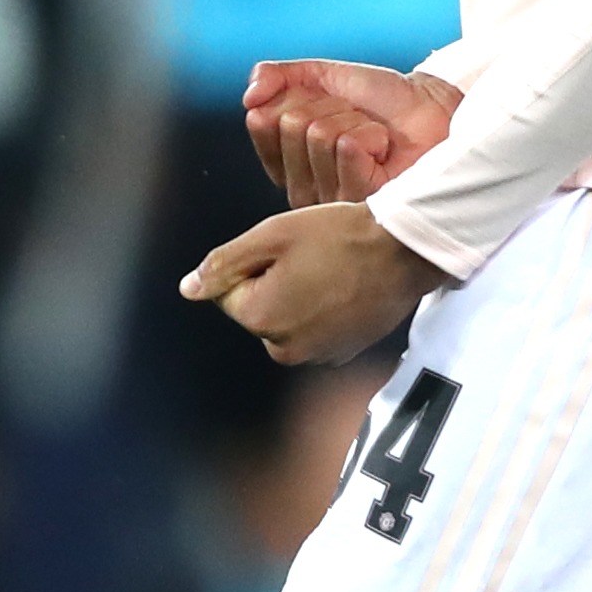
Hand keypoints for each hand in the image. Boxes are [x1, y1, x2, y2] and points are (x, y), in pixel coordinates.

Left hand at [183, 201, 438, 364]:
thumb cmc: (338, 236)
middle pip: (259, 311)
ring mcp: (317, 356)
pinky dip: (323, 313)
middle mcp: (284, 349)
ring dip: (299, 299)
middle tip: (312, 259)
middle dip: (275, 285)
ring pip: (287, 321)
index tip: (289, 251)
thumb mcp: (272, 235)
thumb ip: (223, 263)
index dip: (255, 264)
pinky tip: (346, 289)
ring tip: (332, 273)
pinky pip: (315, 331)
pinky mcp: (342, 354)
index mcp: (261, 318)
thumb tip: (189, 289)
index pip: (229, 292)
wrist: (403, 252)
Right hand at [241, 60, 461, 205]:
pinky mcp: (357, 202)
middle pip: (291, 123)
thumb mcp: (321, 76)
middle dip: (331, 107)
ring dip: (355, 120)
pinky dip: (372, 135)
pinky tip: (385, 151)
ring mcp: (329, 199)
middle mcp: (301, 186)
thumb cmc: (381, 100)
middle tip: (358, 119)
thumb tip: (249, 98)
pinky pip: (347, 146)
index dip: (299, 98)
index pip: (262, 120)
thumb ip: (277, 77)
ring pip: (319, 133)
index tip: (328, 104)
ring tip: (375, 136)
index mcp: (286, 160)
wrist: (430, 109)